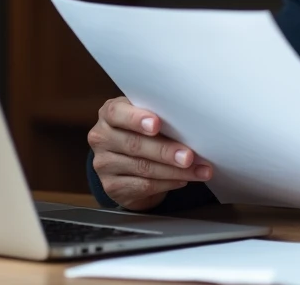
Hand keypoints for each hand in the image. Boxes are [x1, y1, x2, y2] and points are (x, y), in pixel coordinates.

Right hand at [87, 97, 212, 210]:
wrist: (127, 164)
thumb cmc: (142, 133)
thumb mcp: (145, 118)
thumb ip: (158, 117)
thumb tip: (190, 123)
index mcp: (109, 114)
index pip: (117, 113)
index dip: (136, 119)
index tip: (156, 124)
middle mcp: (102, 138)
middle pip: (134, 144)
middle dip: (166, 151)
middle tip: (189, 156)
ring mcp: (104, 164)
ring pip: (143, 168)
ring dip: (175, 171)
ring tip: (197, 170)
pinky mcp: (112, 187)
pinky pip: (144, 186)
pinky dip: (168, 183)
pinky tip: (182, 179)